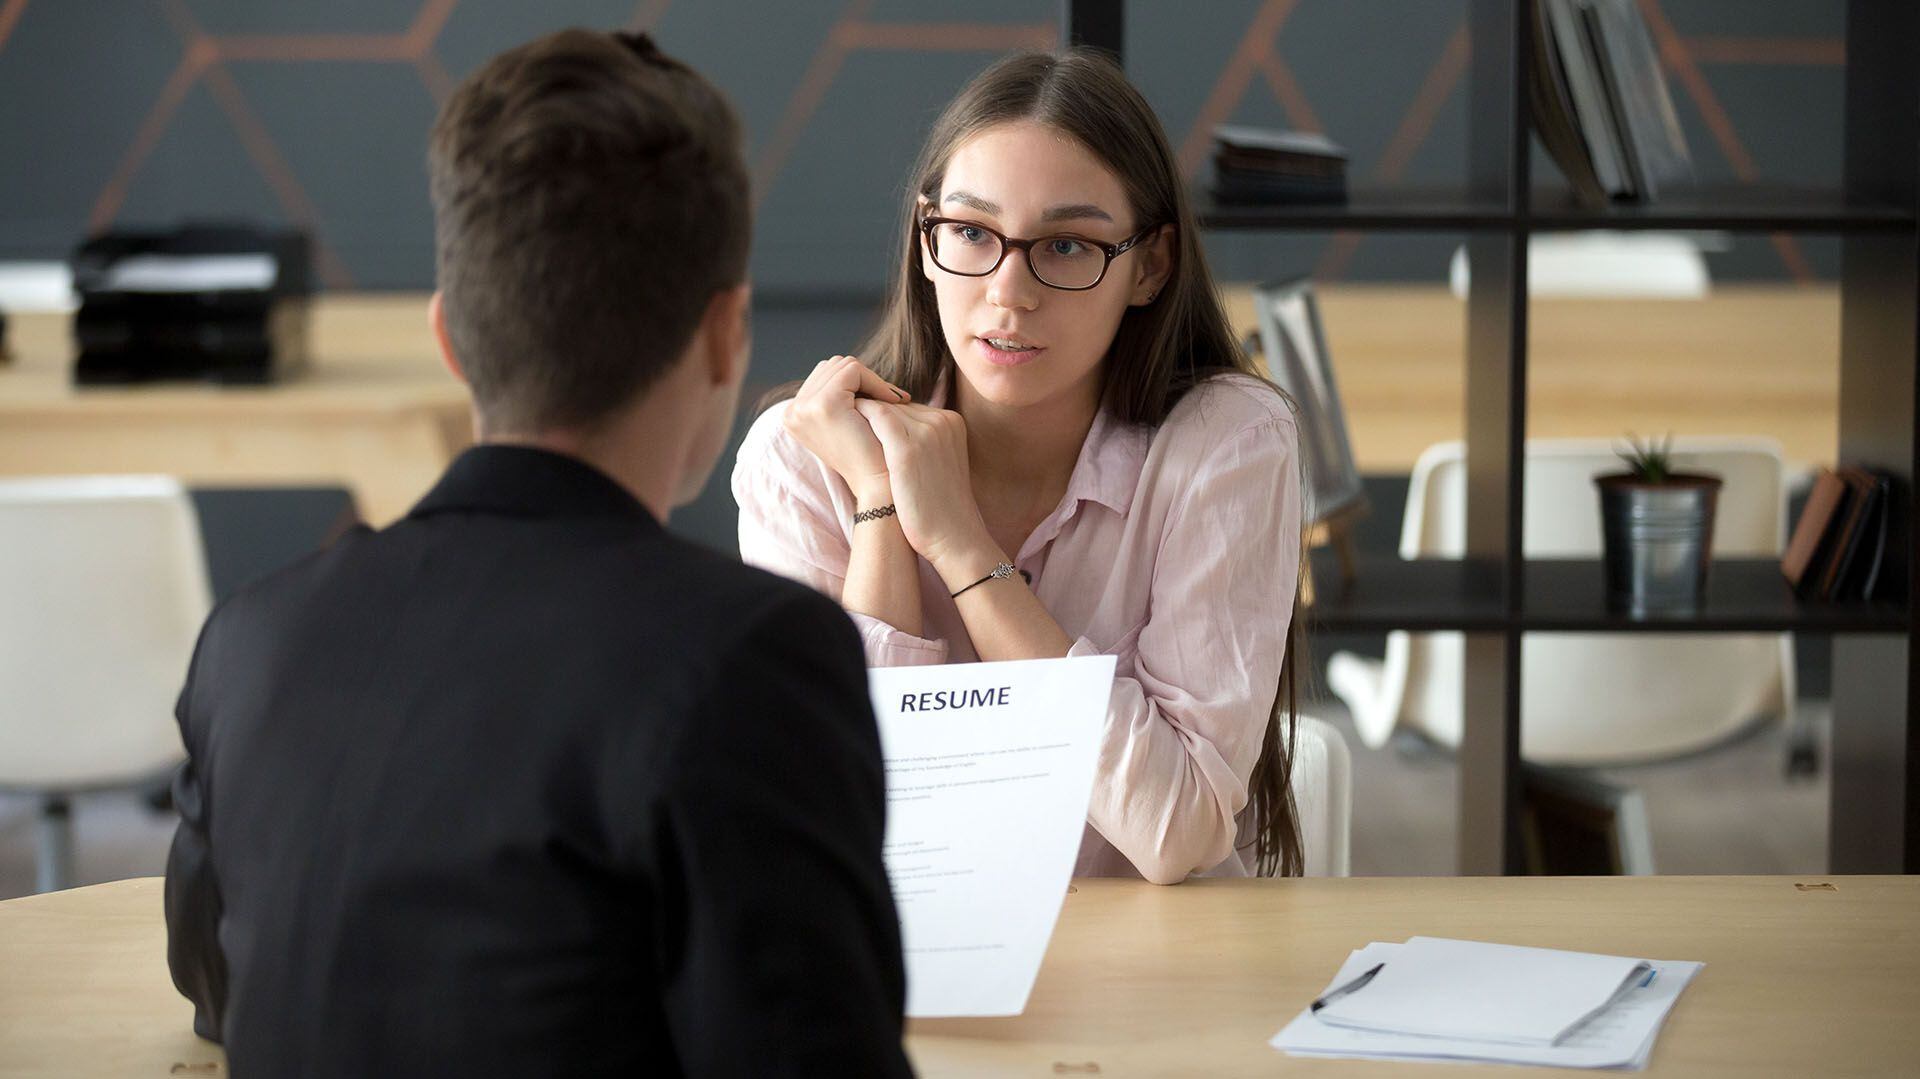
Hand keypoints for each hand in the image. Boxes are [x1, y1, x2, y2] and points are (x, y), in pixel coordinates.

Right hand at [782, 356, 908, 505]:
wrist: (878, 484)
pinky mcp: (825, 403)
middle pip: (831, 365)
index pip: (824, 375)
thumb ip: (837, 396)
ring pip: (843, 365)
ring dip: (872, 380)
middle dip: (863, 378)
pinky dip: (876, 382)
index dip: (855, 382)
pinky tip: (893, 401)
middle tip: (891, 398)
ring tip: (892, 401)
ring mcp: (804, 407)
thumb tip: (848, 365)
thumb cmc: (869, 453)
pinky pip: (853, 370)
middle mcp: (791, 411)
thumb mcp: (844, 422)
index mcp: (792, 415)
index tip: (882, 398)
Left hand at [852, 400, 996, 576]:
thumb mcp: (939, 462)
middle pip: (896, 405)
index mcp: (952, 421)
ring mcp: (927, 432)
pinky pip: (877, 416)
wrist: (953, 535)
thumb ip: (922, 441)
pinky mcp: (909, 448)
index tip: (863, 426)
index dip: (885, 415)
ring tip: (843, 426)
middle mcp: (942, 420)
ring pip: (884, 407)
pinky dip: (860, 417)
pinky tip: (846, 426)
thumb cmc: (940, 506)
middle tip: (847, 423)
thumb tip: (887, 433)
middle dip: (872, 414)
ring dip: (862, 415)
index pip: (909, 406)